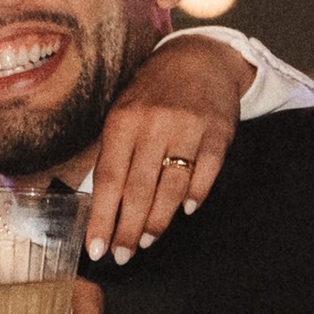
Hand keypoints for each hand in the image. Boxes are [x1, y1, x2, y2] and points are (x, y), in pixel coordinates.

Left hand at [85, 34, 252, 262]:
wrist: (198, 58)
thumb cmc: (152, 93)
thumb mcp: (122, 112)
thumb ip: (113, 153)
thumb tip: (99, 203)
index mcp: (123, 121)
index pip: (108, 179)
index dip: (102, 217)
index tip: (95, 248)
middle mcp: (154, 125)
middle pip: (139, 189)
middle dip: (128, 229)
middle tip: (121, 256)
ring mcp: (188, 129)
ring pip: (172, 186)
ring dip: (159, 220)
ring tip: (146, 242)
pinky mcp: (218, 133)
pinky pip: (206, 173)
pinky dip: (195, 195)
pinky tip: (185, 211)